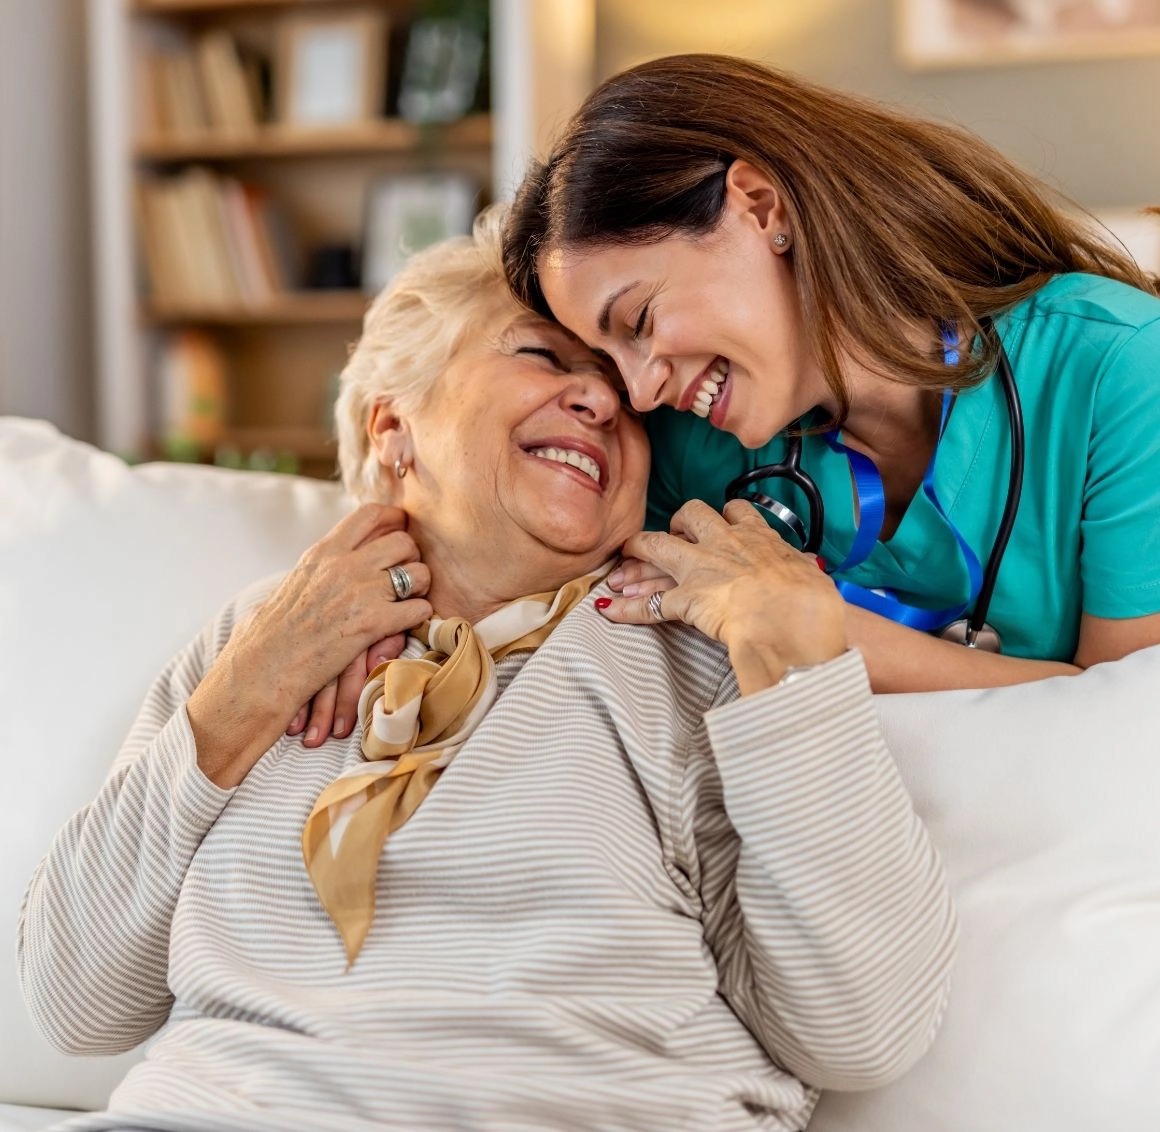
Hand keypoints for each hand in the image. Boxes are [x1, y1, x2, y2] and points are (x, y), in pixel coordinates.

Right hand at [189, 503, 432, 785]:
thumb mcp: (294, 584)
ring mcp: (359, 592)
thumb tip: (334, 559)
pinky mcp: (372, 623)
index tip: (402, 529)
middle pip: (403, 541)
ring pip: (419, 573)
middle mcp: (343, 565)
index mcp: (323, 552)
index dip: (395, 520)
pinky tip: (407, 624)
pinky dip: (419, 617)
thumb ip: (320, 567)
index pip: (370, 514)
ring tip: (410, 601)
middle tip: (408, 576)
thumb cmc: (271, 636)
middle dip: (412, 558)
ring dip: (421, 588)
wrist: (261, 671)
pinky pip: (418, 608)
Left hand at [598, 499, 846, 694]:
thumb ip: (805, 571)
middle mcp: (727, 544)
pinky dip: (627, 608)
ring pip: (657, 546)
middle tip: (669, 537)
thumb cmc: (811, 603)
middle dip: (677, 523)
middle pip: (692, 514)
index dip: (725, 517)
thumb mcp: (814, 580)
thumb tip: (812, 570)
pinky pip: (648, 603)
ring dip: (638, 555)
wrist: (793, 618)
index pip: (739, 514)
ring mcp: (702, 567)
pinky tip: (610, 610)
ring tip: (623, 567)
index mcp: (762, 540)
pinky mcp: (685, 597)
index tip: (720, 523)